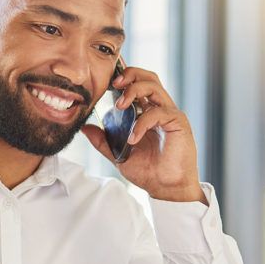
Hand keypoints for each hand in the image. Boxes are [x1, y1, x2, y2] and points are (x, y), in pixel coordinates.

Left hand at [81, 67, 205, 203]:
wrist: (167, 189)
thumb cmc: (149, 172)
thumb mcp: (119, 155)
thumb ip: (103, 141)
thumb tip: (86, 128)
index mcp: (147, 113)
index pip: (137, 85)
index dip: (124, 77)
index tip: (107, 80)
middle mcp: (160, 109)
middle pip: (148, 77)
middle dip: (130, 74)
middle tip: (114, 84)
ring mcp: (170, 114)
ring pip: (154, 86)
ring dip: (134, 90)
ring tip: (120, 105)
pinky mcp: (178, 122)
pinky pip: (157, 113)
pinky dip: (142, 123)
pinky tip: (133, 138)